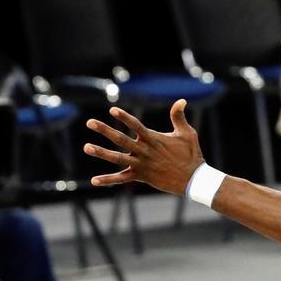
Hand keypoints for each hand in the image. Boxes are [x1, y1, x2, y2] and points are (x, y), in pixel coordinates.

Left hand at [83, 99, 203, 194]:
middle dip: (104, 130)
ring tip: (86, 147)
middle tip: (89, 122)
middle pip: (121, 139)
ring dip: (102, 152)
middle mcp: (145, 151)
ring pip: (118, 158)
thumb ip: (179, 117)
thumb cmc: (191, 155)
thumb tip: (181, 100)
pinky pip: (122, 178)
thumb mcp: (187, 134)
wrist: (194, 180)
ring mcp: (142, 165)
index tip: (112, 110)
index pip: (136, 125)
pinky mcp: (141, 177)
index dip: (124, 117)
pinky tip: (94, 181)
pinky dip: (108, 180)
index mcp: (153, 139)